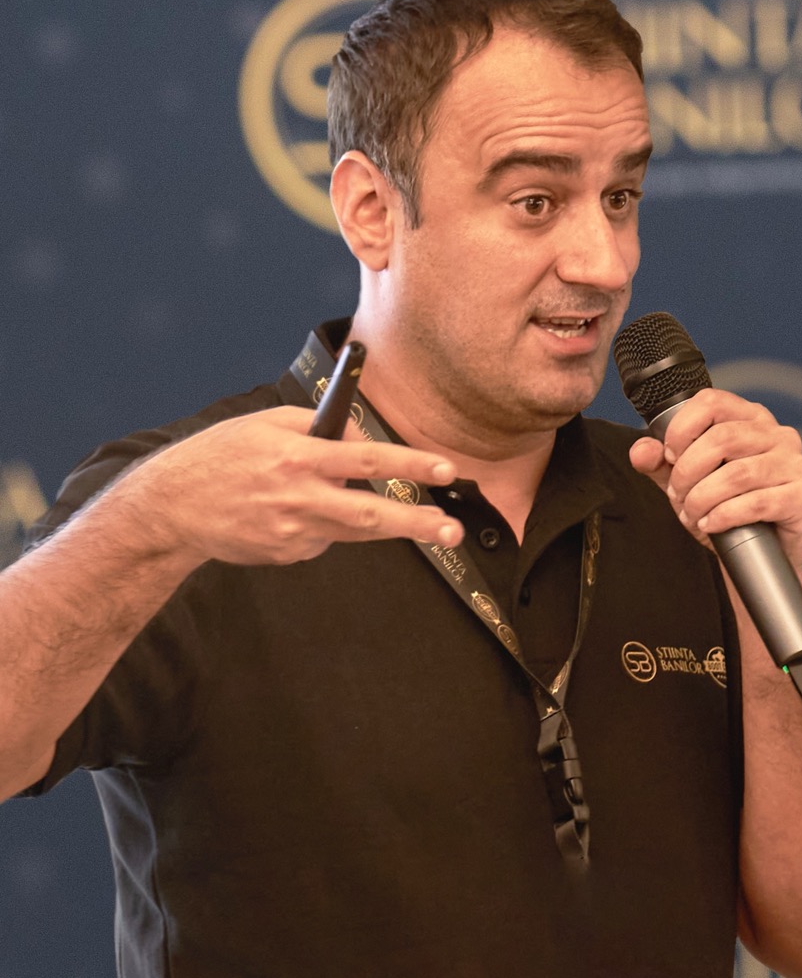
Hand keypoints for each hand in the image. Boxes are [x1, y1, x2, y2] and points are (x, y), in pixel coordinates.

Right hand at [116, 406, 464, 565]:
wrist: (172, 506)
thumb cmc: (222, 456)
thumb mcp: (266, 424)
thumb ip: (318, 429)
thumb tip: (364, 442)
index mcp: (297, 455)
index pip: (365, 458)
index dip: (408, 463)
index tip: (444, 467)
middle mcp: (298, 496)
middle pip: (369, 511)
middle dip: (416, 522)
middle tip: (453, 529)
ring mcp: (292, 531)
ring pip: (354, 529)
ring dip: (393, 526)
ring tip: (430, 526)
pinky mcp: (286, 553)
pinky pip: (322, 538)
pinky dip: (324, 525)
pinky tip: (295, 515)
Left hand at [628, 389, 801, 571]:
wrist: (757, 557)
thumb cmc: (726, 510)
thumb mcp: (687, 483)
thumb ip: (661, 464)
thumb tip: (642, 450)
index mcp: (750, 418)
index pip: (711, 402)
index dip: (682, 429)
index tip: (670, 457)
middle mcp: (778, 434)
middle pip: (721, 439)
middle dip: (687, 473)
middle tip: (678, 497)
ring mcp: (794, 464)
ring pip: (736, 474)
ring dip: (703, 498)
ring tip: (692, 514)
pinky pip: (756, 503)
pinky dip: (724, 516)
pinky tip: (710, 525)